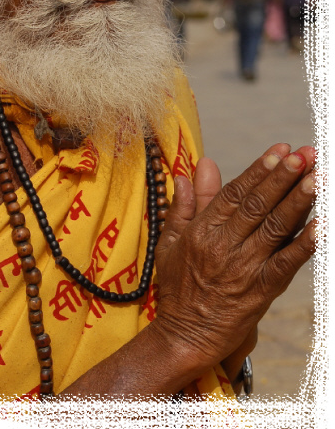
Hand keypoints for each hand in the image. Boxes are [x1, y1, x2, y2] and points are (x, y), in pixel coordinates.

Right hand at [153, 143, 315, 370]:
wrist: (184, 337)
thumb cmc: (177, 287)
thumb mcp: (169, 242)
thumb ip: (184, 204)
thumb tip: (193, 169)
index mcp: (202, 231)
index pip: (234, 194)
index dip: (259, 170)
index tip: (280, 150)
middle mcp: (224, 246)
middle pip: (258, 205)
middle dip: (284, 177)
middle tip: (306, 154)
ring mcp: (244, 268)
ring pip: (276, 228)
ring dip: (299, 201)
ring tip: (318, 178)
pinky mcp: (261, 291)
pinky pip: (288, 264)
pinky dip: (307, 244)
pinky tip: (323, 226)